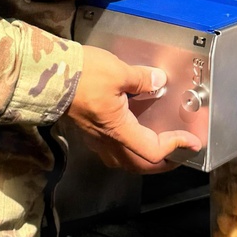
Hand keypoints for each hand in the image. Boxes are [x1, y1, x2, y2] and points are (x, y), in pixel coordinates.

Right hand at [65, 44, 203, 172]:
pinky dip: (130, 151)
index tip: (191, 141)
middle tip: (181, 153)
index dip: (176, 148)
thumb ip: (142, 79)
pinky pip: (112, 152)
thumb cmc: (81, 75)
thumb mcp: (118, 72)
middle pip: (140, 165)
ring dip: (145, 161)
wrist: (46, 76)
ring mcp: (95, 139)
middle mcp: (107, 141)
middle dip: (164, 163)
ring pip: (125, 162)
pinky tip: (133, 136)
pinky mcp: (88, 132)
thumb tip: (158, 81)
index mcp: (118, 130)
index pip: (153, 151)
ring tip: (160, 150)